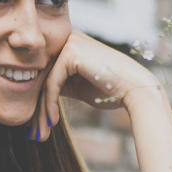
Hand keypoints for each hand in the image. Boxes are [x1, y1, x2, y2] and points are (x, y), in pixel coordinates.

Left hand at [32, 30, 163, 138]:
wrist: (136, 89)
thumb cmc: (113, 89)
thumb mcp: (79, 85)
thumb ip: (60, 83)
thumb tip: (37, 94)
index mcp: (69, 43)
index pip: (46, 73)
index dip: (40, 100)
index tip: (37, 125)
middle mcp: (67, 38)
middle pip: (43, 76)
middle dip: (37, 107)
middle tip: (35, 133)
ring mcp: (68, 43)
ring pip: (45, 81)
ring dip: (41, 110)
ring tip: (40, 133)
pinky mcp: (70, 52)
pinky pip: (53, 82)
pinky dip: (50, 104)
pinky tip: (52, 121)